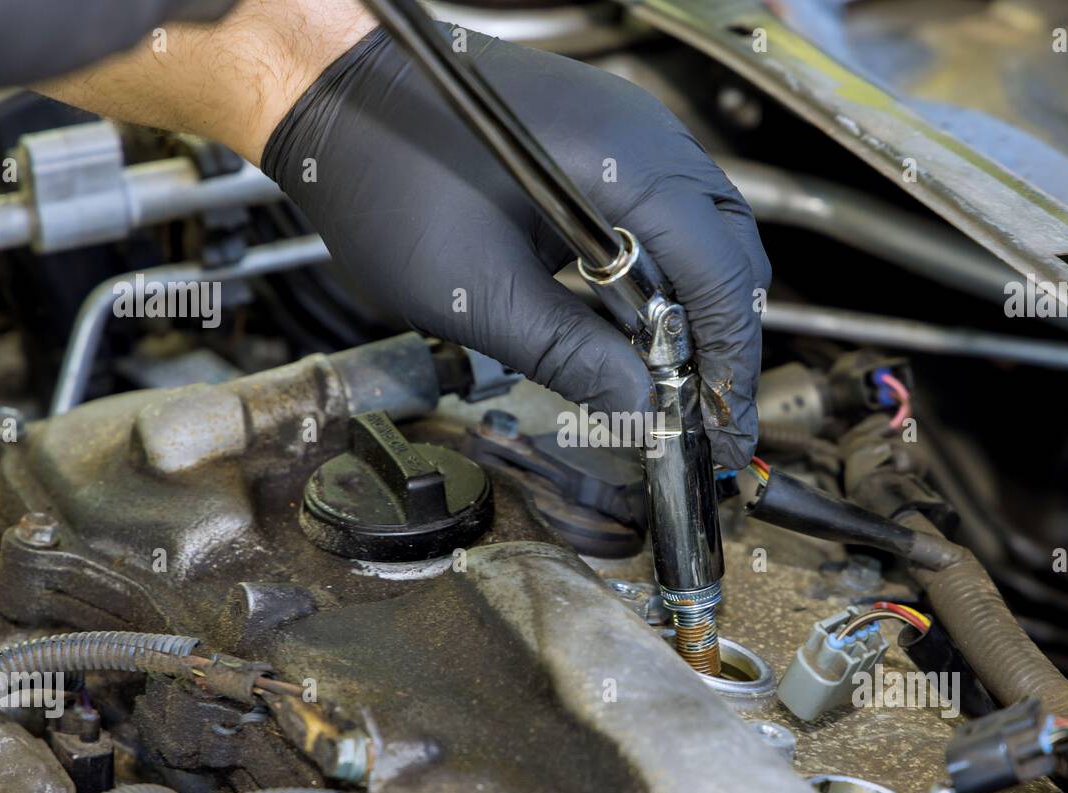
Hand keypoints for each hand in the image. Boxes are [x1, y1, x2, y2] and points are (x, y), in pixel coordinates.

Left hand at [262, 27, 768, 467]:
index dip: (732, 360)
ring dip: (696, 311)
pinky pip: (664, 215)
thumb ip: (569, 357)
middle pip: (732, 252)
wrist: (335, 94)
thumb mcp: (476, 294)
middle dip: (726, 339)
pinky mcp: (603, 142)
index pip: (721, 274)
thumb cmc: (385, 173)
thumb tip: (638, 410)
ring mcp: (629, 132)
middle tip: (705, 410)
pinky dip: (664, 277)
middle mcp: (646, 136)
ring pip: (704, 233)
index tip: (723, 423)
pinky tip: (635, 326)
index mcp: (627, 165)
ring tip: (672, 380)